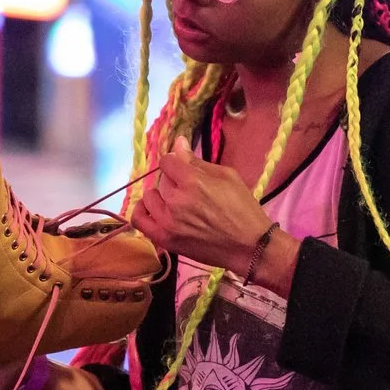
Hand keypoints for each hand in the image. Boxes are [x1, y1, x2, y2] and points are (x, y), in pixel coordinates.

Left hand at [132, 146, 277, 272]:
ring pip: (149, 198)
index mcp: (193, 182)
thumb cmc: (243, 209)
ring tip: (174, 202)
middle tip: (190, 191)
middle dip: (174, 181)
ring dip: (160, 196)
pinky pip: (140, 221)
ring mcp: (168, 222)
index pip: (167, 161)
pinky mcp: (165, 239)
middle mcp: (176, 200)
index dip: (176, 162)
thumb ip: (197, 161)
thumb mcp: (227, 176)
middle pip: (161, 180)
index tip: (184, 169)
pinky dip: (142, 212)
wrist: (249, 246)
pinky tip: (152, 209)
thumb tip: (178, 142)